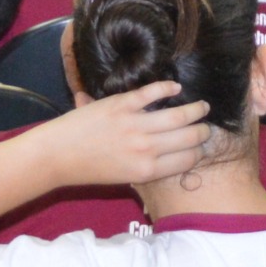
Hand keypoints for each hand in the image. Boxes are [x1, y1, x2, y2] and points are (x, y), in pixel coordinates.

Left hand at [58, 79, 217, 189]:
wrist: (58, 155)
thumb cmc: (89, 170)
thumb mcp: (123, 178)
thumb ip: (149, 168)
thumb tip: (172, 161)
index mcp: (147, 170)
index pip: (186, 160)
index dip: (199, 153)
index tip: (202, 146)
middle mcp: (146, 149)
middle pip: (188, 138)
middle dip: (202, 132)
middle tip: (207, 127)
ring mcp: (135, 125)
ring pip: (177, 116)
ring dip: (195, 110)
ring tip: (203, 107)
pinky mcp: (122, 105)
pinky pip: (151, 93)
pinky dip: (167, 88)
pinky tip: (176, 88)